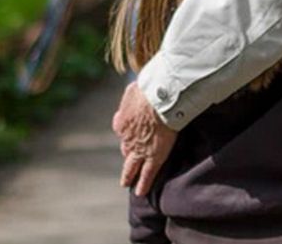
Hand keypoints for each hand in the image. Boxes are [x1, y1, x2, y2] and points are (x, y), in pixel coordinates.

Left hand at [112, 82, 177, 196]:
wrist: (160, 98)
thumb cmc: (150, 89)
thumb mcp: (134, 89)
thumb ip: (132, 94)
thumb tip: (134, 91)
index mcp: (121, 121)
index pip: (122, 131)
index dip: (128, 134)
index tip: (131, 135)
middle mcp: (126, 138)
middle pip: (126, 149)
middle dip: (127, 156)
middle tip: (128, 164)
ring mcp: (139, 149)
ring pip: (132, 166)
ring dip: (130, 174)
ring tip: (128, 183)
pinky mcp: (153, 157)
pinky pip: (147, 174)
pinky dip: (143, 184)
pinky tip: (141, 193)